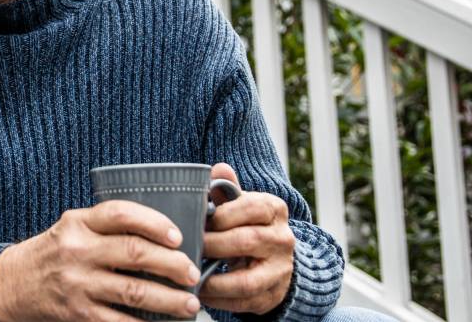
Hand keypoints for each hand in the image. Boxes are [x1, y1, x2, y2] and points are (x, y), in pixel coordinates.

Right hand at [0, 200, 204, 321]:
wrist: (11, 284)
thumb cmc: (52, 253)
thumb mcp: (72, 228)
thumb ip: (106, 226)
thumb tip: (162, 235)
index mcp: (78, 223)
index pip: (121, 214)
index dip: (154, 223)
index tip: (178, 237)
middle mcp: (77, 251)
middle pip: (134, 253)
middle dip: (172, 265)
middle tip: (193, 273)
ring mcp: (77, 284)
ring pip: (134, 292)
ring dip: (168, 300)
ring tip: (189, 304)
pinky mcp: (78, 314)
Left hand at [199, 163, 295, 315]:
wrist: (276, 260)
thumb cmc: (248, 226)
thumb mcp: (241, 204)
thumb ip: (228, 190)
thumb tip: (218, 169)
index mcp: (274, 209)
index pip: (251, 207)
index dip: (221, 215)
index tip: (198, 220)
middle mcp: (282, 239)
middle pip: (247, 241)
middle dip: (213, 245)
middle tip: (189, 246)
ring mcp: (280, 270)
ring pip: (246, 280)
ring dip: (213, 280)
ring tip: (191, 274)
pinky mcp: (272, 295)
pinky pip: (243, 302)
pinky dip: (218, 300)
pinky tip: (200, 293)